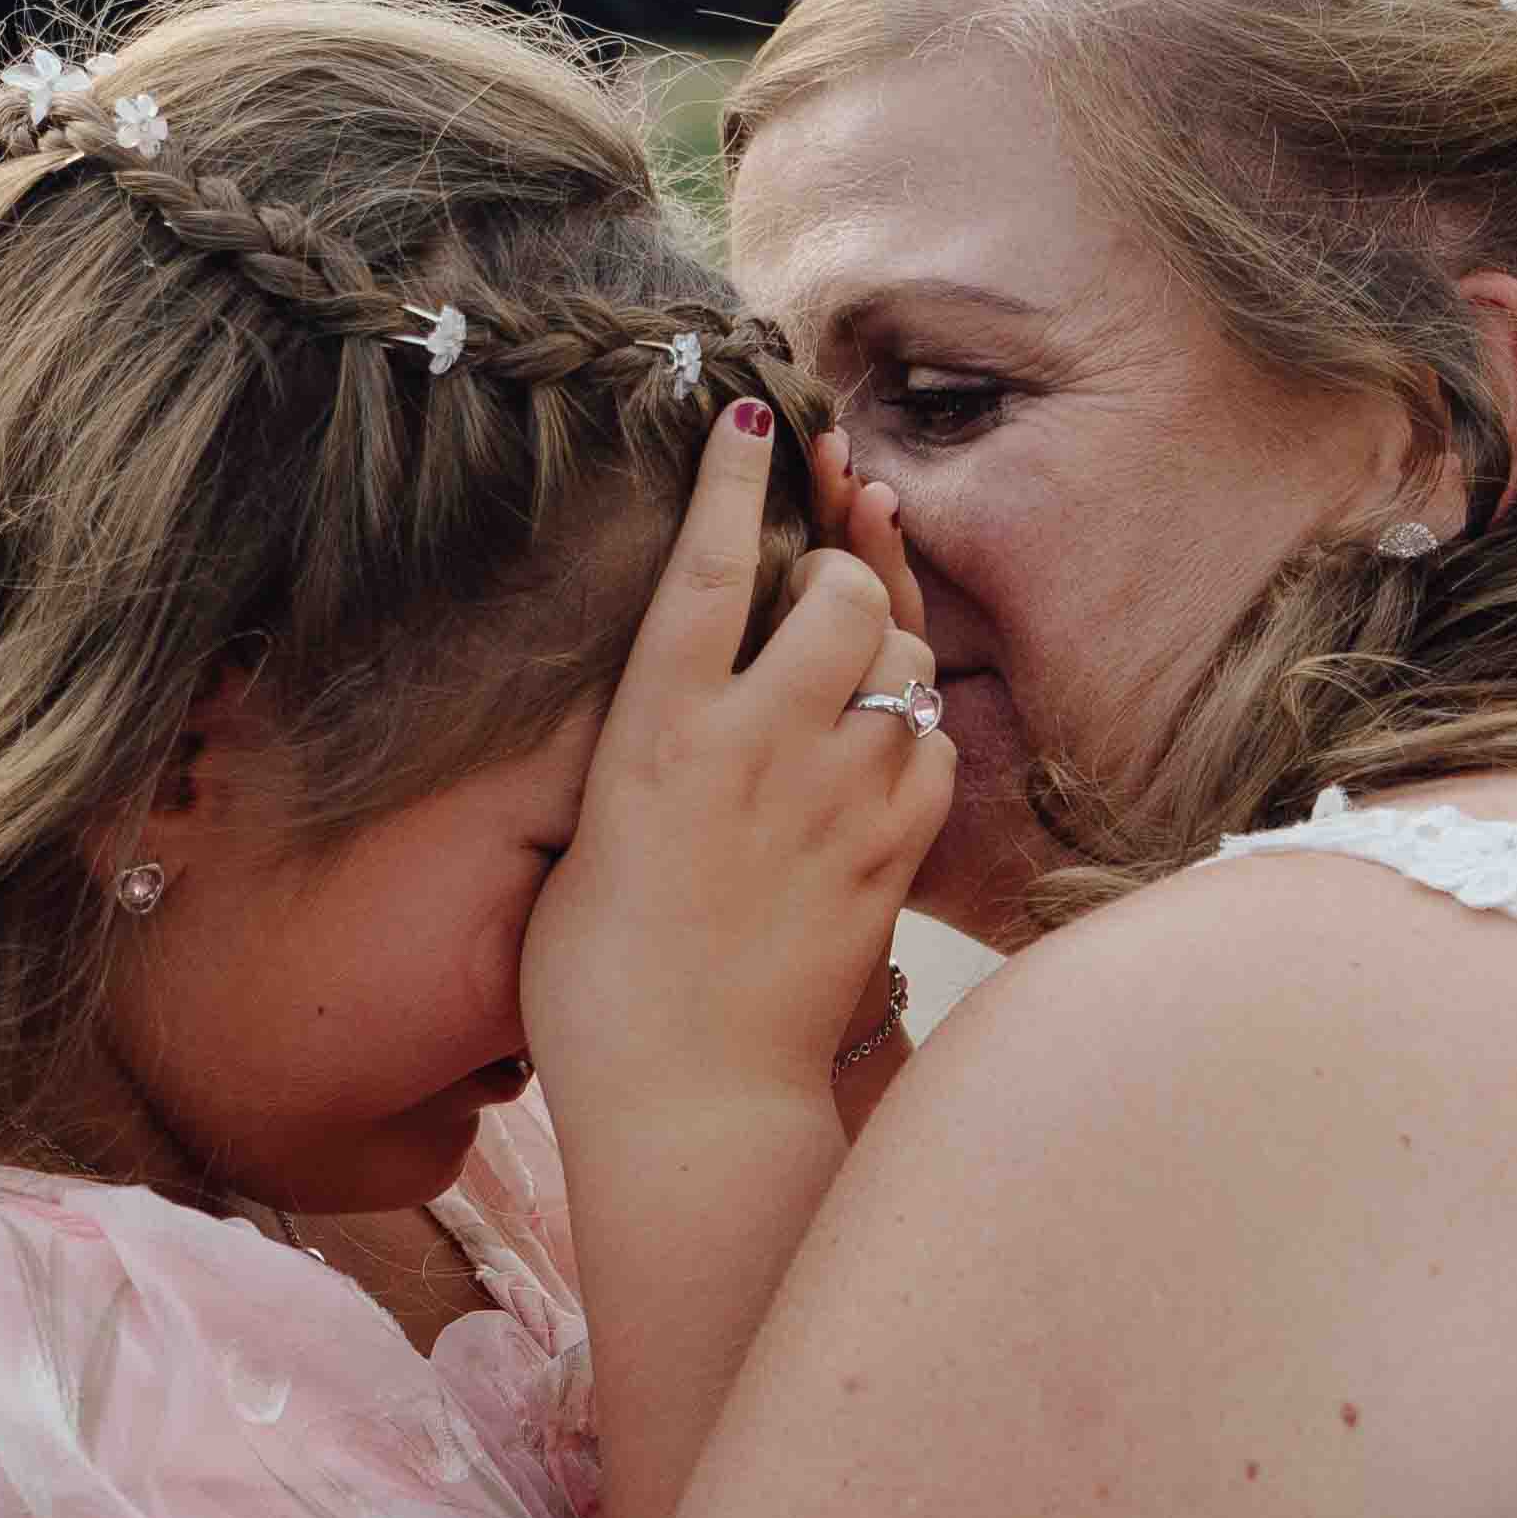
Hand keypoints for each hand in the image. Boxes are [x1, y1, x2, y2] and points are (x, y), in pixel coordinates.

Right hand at [522, 402, 951, 1142]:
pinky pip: (934, 755)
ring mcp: (835, 799)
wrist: (687, 1103)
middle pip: (840, 593)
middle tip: (824, 585)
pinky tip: (882, 753)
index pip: (710, 566)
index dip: (737, 478)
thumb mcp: (583, 848)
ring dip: (888, 650)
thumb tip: (660, 715)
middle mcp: (755, 748)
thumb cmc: (599, 990)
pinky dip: (916, 741)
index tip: (756, 414)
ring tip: (855, 664)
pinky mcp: (890, 857)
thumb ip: (633, 761)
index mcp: (656, 734)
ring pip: (906, 665)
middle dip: (845, 569)